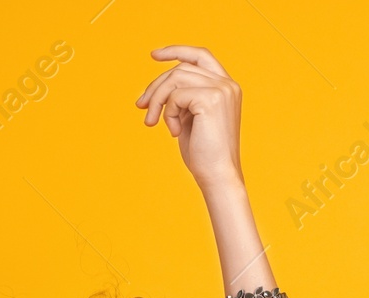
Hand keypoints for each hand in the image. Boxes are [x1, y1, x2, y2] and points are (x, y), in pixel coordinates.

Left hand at [134, 45, 242, 191]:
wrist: (218, 176)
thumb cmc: (204, 155)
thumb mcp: (191, 120)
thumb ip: (182, 100)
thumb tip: (153, 91)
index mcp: (226, 87)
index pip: (200, 56)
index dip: (177, 51)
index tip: (154, 55)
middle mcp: (227, 84)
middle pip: (181, 67)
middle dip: (156, 86)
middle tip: (141, 106)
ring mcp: (221, 90)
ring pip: (175, 78)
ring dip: (158, 100)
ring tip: (153, 122)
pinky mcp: (211, 99)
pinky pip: (176, 96)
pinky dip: (168, 114)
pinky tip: (174, 132)